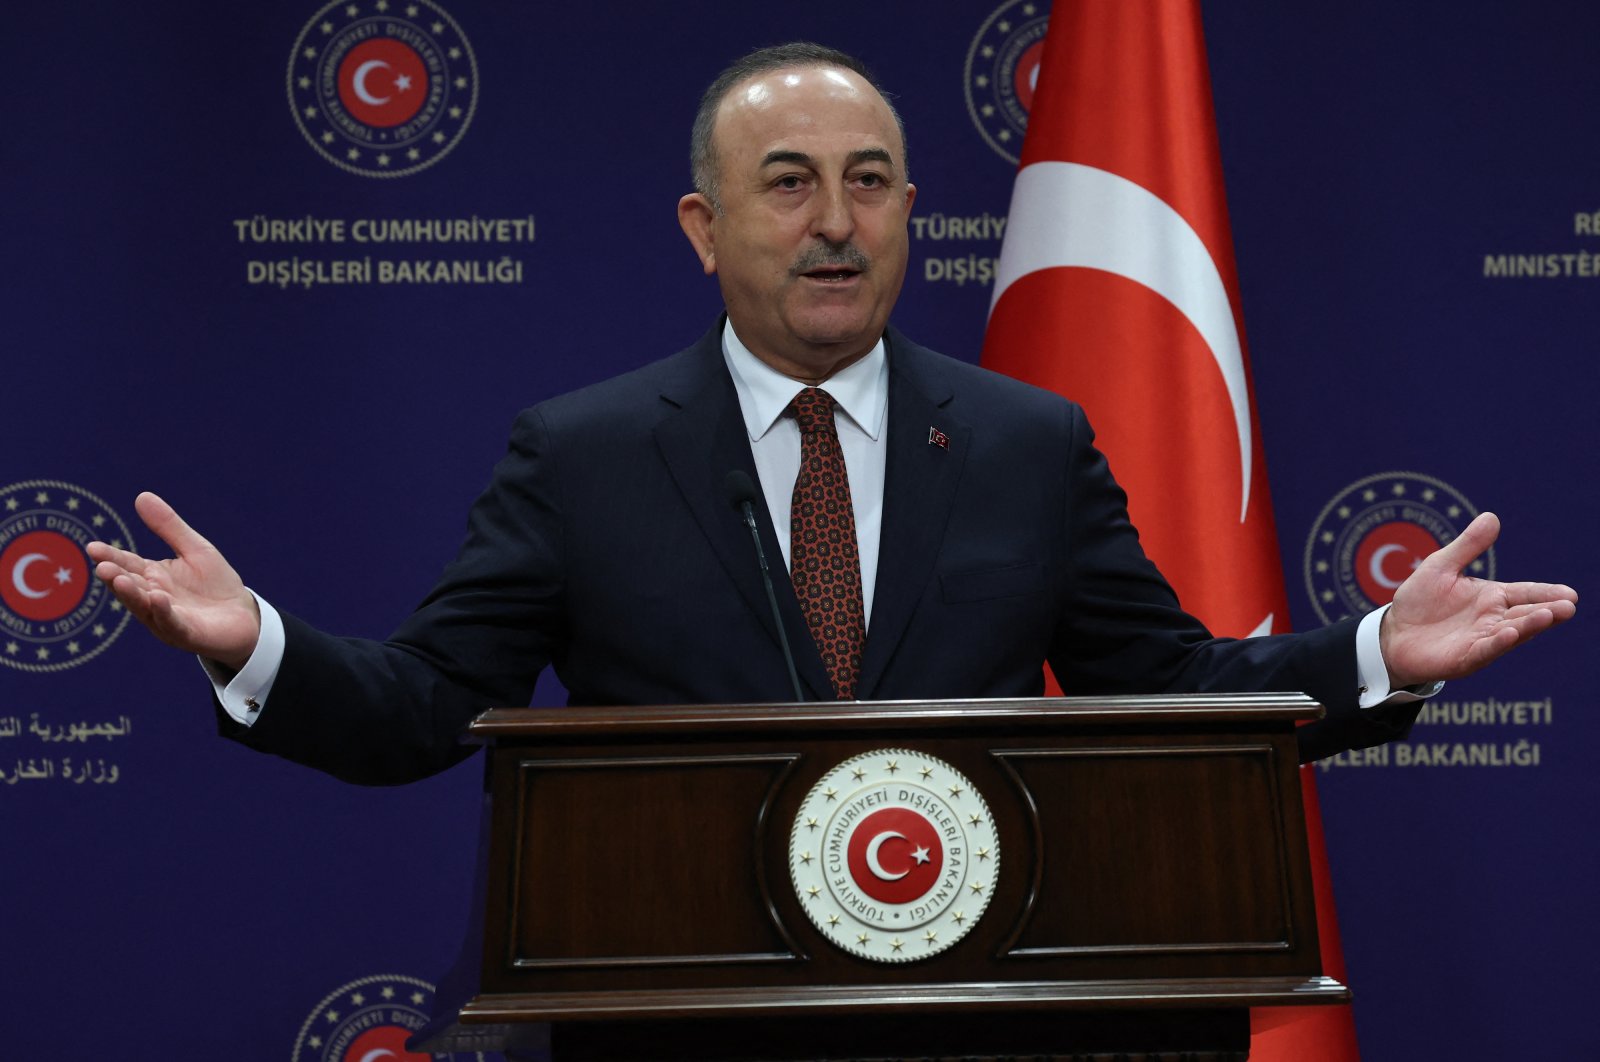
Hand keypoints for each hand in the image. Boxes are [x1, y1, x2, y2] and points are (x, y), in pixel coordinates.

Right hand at [86, 492, 261, 671]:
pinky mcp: (187, 633)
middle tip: (102, 566)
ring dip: (131, 596)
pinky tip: (157, 598)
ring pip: (144, 607)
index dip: (110, 557)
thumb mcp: (195, 549)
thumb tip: (142, 496)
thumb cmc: (215, 584)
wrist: (244, 616)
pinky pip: (173, 623)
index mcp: (152, 577)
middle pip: (130, 587)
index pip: (127, 564)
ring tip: (120, 581)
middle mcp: (153, 598)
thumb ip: (169, 527)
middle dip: (116, 578)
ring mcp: (167, 618)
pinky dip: (164, 612)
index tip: (93, 547)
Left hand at [1381, 512, 1576, 687]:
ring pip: (1511, 633)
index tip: (1570, 594)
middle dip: (1548, 611)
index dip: (1547, 593)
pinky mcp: (1465, 658)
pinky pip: (1484, 650)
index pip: (1525, 593)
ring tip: (1547, 616)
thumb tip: (1491, 516)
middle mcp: (1493, 620)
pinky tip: (1510, 634)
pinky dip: (1498, 642)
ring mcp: (1481, 640)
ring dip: (1529, 626)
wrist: (1393, 634)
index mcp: (1492, 597)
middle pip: (1525, 614)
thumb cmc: (1420, 601)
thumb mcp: (1441, 567)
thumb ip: (1467, 546)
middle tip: (1569, 606)